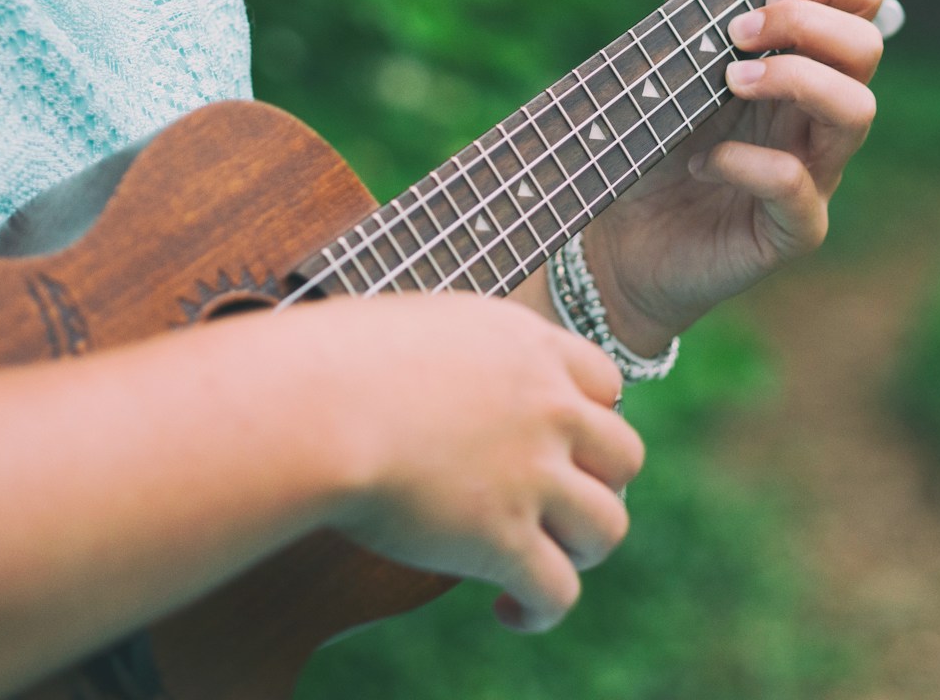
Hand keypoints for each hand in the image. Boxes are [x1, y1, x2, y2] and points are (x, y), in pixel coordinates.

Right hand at [315, 293, 644, 631]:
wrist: (315, 405)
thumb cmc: (332, 361)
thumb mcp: (417, 328)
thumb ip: (455, 355)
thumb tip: (435, 373)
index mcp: (526, 345)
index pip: (604, 382)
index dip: (587, 418)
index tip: (557, 444)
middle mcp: (547, 406)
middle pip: (624, 454)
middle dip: (597, 485)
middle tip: (554, 506)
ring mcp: (533, 472)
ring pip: (608, 525)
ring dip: (581, 550)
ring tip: (541, 561)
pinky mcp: (504, 536)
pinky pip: (558, 591)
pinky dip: (541, 610)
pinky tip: (510, 612)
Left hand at [585, 0, 885, 353]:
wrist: (615, 242)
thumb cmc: (649, 148)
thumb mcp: (664, 61)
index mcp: (797, 65)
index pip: (859, 7)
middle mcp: (815, 117)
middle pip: (869, 49)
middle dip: (810, 23)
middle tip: (741, 29)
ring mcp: (813, 175)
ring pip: (857, 113)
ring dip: (796, 80)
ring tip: (730, 80)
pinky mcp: (789, 230)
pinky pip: (800, 190)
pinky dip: (751, 163)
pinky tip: (703, 159)